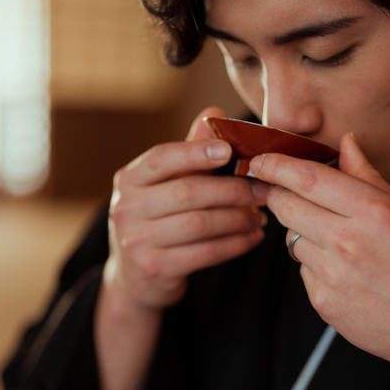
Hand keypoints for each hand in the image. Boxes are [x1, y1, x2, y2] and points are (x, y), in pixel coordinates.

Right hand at [103, 107, 268, 310]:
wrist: (136, 277)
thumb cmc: (159, 219)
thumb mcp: (166, 184)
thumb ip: (189, 151)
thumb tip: (214, 113)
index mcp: (129, 179)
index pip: (162, 158)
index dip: (196, 152)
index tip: (229, 150)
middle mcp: (126, 207)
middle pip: (189, 192)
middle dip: (233, 190)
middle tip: (263, 191)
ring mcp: (135, 240)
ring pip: (200, 224)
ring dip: (238, 219)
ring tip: (260, 216)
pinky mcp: (153, 268)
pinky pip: (204, 253)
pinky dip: (235, 244)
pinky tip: (253, 237)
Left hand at [248, 134, 389, 389]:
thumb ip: (369, 177)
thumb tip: (345, 143)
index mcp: (374, 211)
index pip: (306, 177)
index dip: (275, 164)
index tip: (261, 158)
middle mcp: (348, 241)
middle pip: (285, 205)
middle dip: (278, 195)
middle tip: (285, 193)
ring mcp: (332, 274)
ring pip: (291, 238)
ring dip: (304, 233)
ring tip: (341, 245)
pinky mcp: (322, 301)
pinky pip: (303, 269)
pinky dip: (316, 265)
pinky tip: (348, 274)